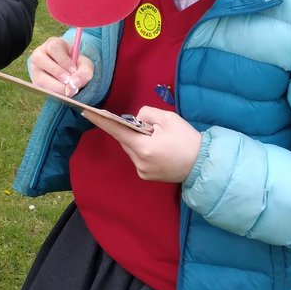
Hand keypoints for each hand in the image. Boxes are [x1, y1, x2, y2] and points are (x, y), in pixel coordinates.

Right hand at [29, 36, 92, 97]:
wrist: (71, 75)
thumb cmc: (76, 65)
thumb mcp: (85, 65)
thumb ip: (84, 72)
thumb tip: (74, 84)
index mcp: (53, 44)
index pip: (54, 48)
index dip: (63, 60)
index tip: (73, 70)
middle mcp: (40, 54)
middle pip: (40, 59)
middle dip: (56, 72)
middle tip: (69, 81)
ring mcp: (35, 68)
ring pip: (38, 76)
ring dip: (54, 85)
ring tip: (67, 90)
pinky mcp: (35, 82)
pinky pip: (40, 88)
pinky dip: (53, 92)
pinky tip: (62, 93)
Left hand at [81, 106, 201, 182]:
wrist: (204, 164)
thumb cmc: (187, 139)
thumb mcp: (168, 118)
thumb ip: (146, 114)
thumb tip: (135, 120)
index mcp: (143, 147)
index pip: (117, 131)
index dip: (101, 121)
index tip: (86, 113)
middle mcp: (139, 162)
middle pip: (125, 140)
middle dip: (132, 131)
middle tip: (151, 127)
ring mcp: (142, 172)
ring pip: (131, 149)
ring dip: (137, 141)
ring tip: (158, 139)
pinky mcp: (146, 176)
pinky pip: (138, 158)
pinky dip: (143, 150)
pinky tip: (159, 149)